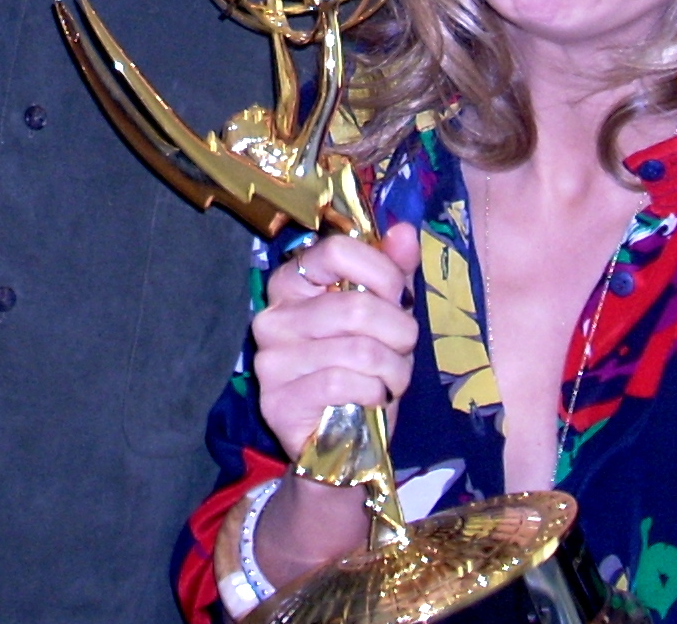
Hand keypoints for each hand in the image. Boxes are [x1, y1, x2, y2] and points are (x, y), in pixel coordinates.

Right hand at [249, 225, 419, 469]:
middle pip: (355, 306)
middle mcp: (273, 315)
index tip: (398, 297)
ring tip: (391, 379)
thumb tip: (405, 230)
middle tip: (402, 350)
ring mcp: (270, 359)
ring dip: (394, 369)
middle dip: (399, 332)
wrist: (343, 444)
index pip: (335, 250)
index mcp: (293, 282)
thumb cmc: (362, 371)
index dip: (381, 272)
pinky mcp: (276, 401)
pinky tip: (372, 399)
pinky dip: (374, 393)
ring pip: (357, 349)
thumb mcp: (383, 319)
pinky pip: (344, 383)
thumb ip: (392, 274)